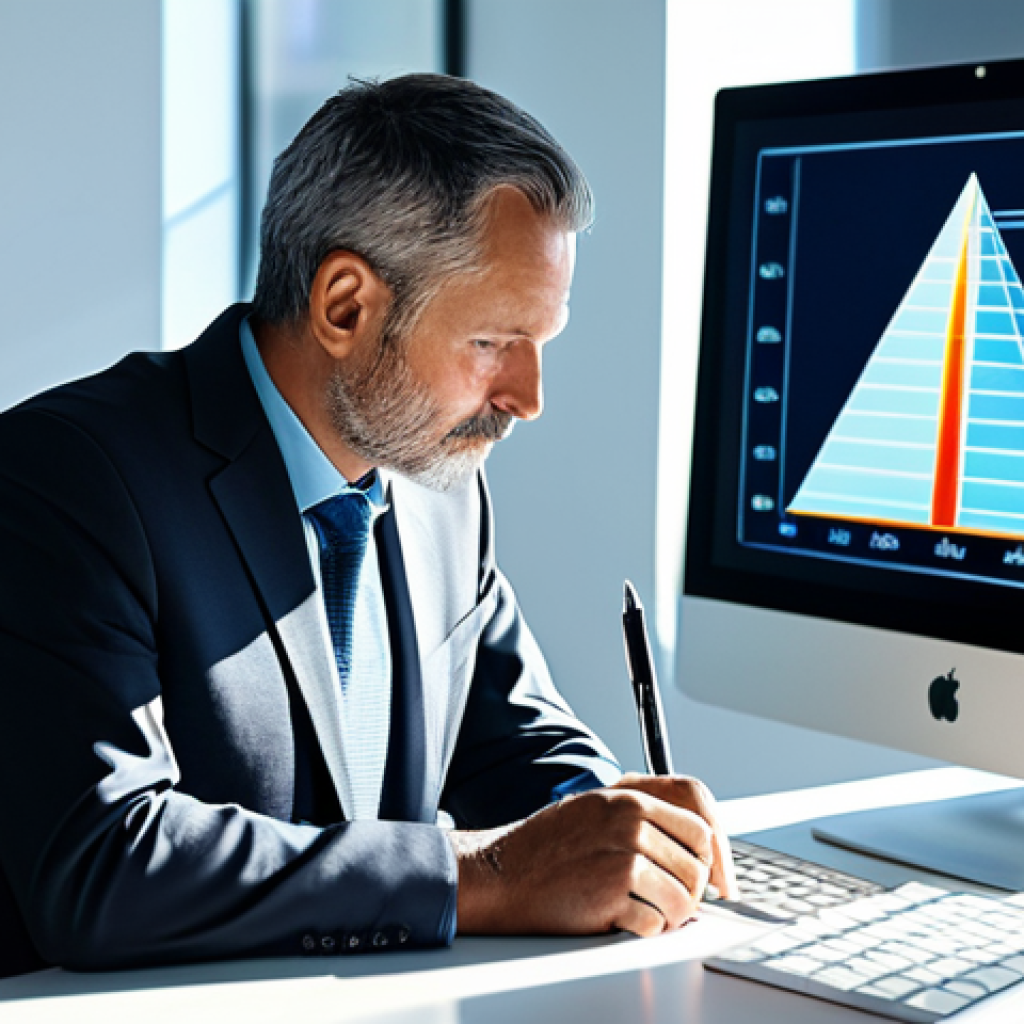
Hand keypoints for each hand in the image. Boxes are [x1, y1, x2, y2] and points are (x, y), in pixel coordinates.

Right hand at [449, 773, 736, 937]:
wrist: (502, 873)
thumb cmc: (546, 845)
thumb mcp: (594, 807)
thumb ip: (641, 812)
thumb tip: (691, 839)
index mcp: (629, 798)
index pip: (699, 822)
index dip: (713, 854)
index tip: (716, 878)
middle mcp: (631, 822)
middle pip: (697, 865)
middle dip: (691, 891)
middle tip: (672, 901)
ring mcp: (624, 856)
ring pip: (684, 898)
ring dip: (671, 915)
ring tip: (647, 913)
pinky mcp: (613, 893)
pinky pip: (657, 923)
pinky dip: (646, 930)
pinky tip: (624, 920)